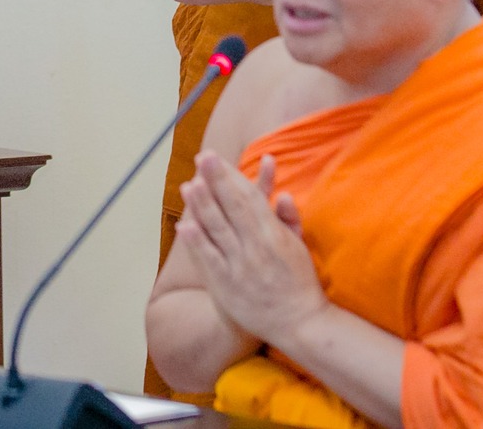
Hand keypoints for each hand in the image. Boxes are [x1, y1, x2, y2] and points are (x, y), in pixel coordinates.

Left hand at [177, 152, 326, 347]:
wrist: (299, 324)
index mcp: (274, 234)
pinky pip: (209, 260)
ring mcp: (240, 267)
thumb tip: (282, 194)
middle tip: (201, 157)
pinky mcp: (227, 286)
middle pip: (231, 207)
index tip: (215, 158)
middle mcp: (256, 247)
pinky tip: (183, 224)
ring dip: (201, 205)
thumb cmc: (299, 282)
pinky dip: (196, 242)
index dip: (230, 175)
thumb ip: (289, 219)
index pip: (249, 197)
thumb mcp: (298, 247)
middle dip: (215, 180)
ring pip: (217, 229)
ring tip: (188, 185)